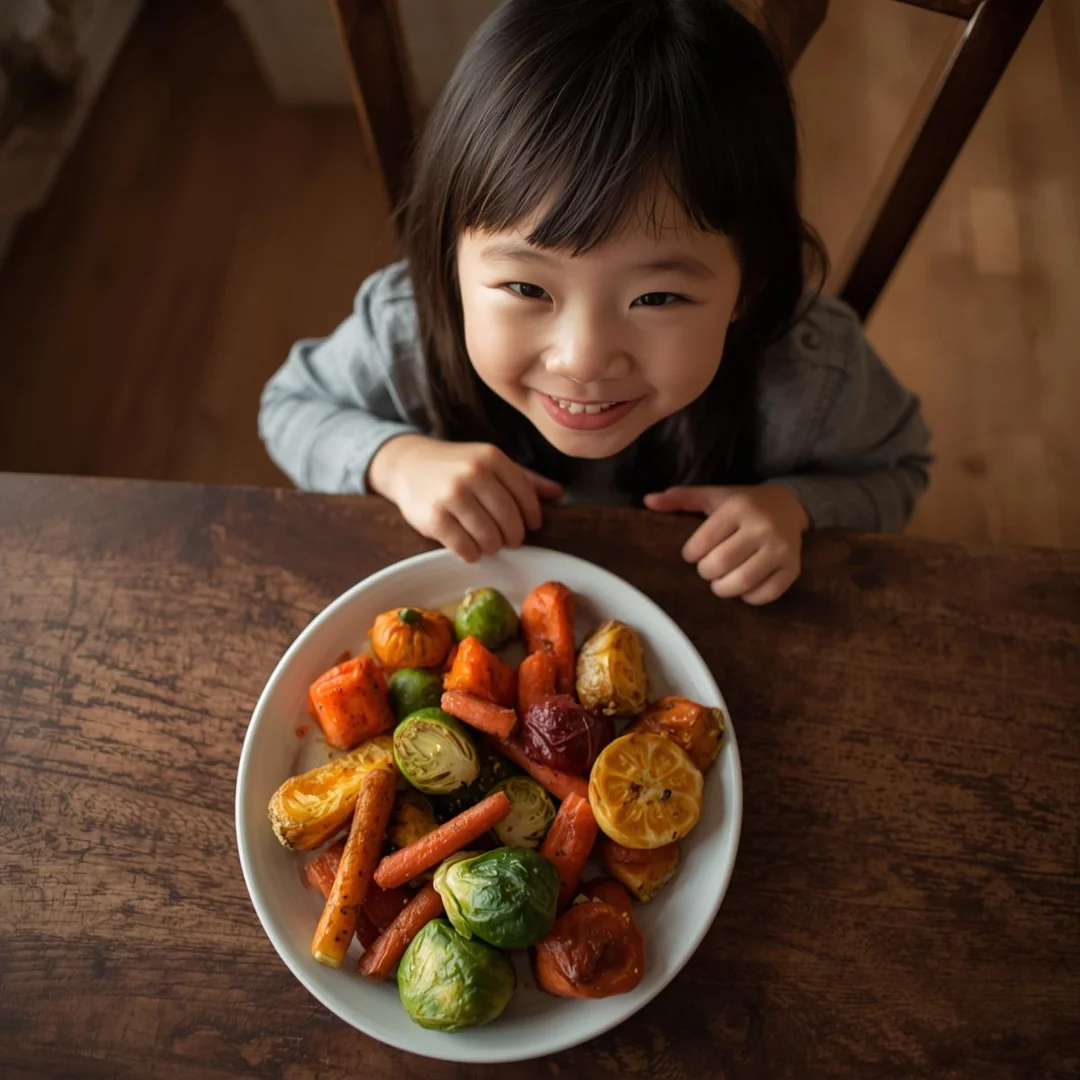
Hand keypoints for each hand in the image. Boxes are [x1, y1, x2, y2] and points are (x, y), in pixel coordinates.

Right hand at [368, 435, 562, 561]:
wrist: (407, 465)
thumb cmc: (456, 467)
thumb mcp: (489, 463)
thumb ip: (523, 478)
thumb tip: (558, 493)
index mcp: (491, 458)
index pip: (525, 495)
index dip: (532, 516)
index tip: (530, 526)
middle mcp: (473, 474)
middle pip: (509, 519)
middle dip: (513, 536)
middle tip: (508, 539)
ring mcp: (452, 496)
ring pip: (489, 537)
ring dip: (492, 546)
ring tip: (488, 542)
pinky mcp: (434, 518)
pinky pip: (465, 548)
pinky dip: (472, 553)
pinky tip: (469, 547)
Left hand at [643, 484, 808, 604]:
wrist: (790, 506)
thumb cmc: (743, 504)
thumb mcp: (713, 496)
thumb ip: (680, 498)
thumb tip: (647, 500)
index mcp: (738, 508)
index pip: (701, 543)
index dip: (690, 554)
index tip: (693, 553)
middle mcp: (762, 527)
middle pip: (719, 565)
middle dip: (706, 572)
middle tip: (708, 568)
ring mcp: (780, 549)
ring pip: (741, 583)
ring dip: (723, 588)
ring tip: (720, 581)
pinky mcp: (793, 568)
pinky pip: (765, 595)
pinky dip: (749, 598)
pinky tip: (743, 587)